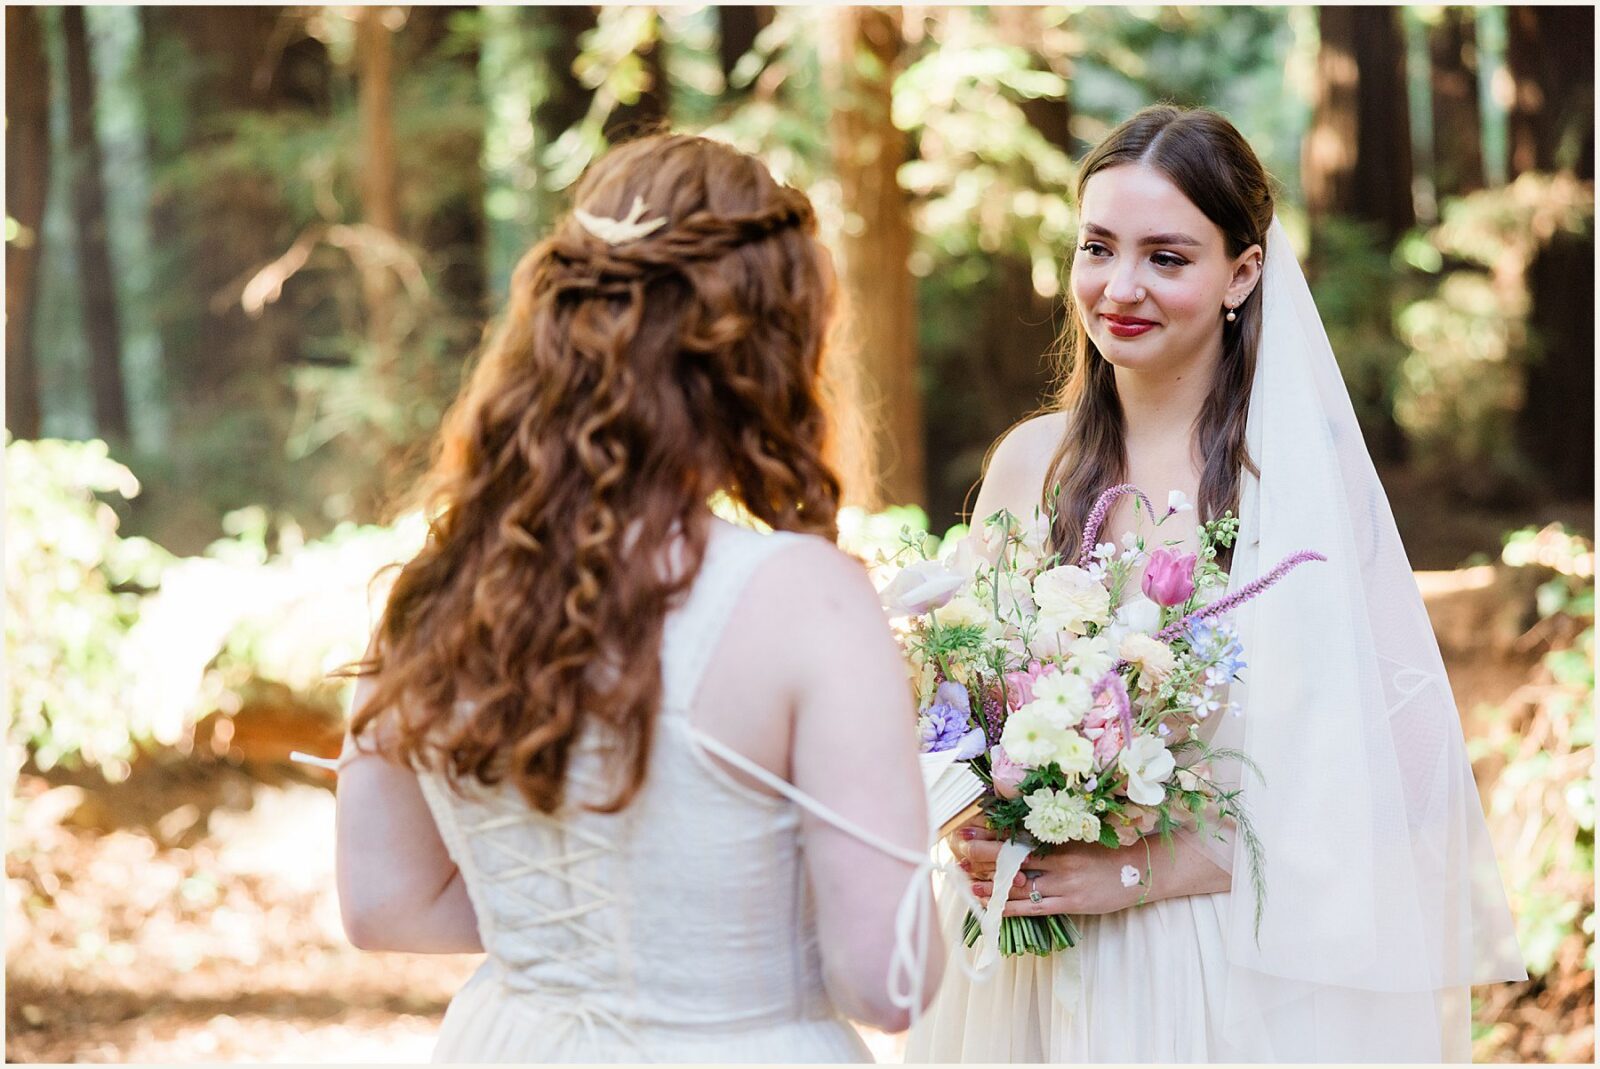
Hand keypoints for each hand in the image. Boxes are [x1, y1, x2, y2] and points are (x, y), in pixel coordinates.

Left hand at [960, 829, 1147, 916]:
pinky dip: (1011, 908)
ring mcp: (1064, 884)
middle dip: (983, 857)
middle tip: (958, 853)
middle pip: (1013, 860)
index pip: (1017, 838)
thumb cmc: (1109, 851)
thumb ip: (1053, 839)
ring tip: (968, 886)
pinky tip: (994, 908)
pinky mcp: (1071, 904)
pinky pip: (1035, 908)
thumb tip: (1020, 837)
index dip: (989, 836)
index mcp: (1060, 840)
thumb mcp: (1080, 837)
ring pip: (1020, 886)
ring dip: (992, 887)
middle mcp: (1059, 861)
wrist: (1141, 871)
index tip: (966, 831)